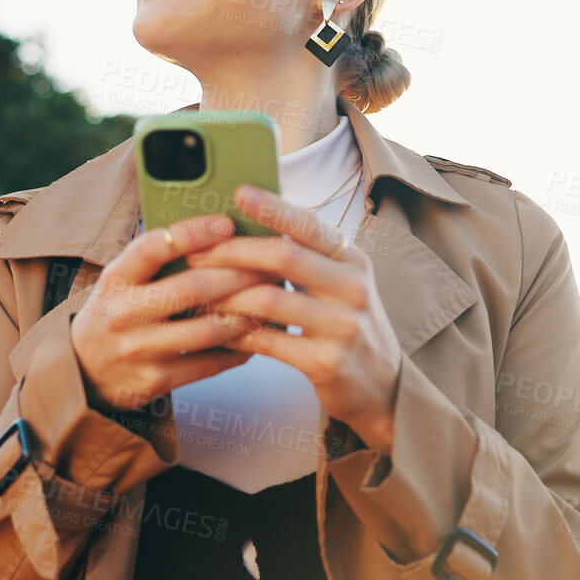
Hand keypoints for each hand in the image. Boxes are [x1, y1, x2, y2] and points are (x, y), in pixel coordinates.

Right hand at [70, 213, 284, 413]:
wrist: (84, 373)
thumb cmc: (118, 313)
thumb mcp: (122, 281)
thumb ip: (157, 260)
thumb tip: (218, 230)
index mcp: (116, 279)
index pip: (152, 248)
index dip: (191, 234)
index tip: (227, 223)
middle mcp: (124, 313)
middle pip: (191, 289)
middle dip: (238, 275)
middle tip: (270, 265)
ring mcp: (139, 350)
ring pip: (207, 330)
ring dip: (246, 314)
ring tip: (271, 299)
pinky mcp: (155, 381)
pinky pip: (208, 364)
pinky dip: (239, 348)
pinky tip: (257, 333)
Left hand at [182, 184, 401, 450]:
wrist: (382, 386)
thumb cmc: (347, 326)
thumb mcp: (341, 284)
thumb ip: (307, 258)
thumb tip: (252, 224)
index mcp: (353, 261)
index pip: (308, 226)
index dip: (273, 208)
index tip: (239, 193)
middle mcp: (353, 288)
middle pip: (283, 257)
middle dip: (232, 253)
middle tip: (196, 254)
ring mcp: (343, 327)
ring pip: (268, 300)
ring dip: (226, 296)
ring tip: (200, 295)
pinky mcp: (327, 363)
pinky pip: (267, 341)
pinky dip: (237, 333)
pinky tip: (220, 329)